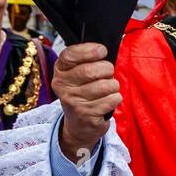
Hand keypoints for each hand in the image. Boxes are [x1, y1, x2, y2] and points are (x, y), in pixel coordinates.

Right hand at [53, 42, 120, 160]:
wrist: (79, 125)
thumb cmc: (82, 93)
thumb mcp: (76, 75)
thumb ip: (85, 60)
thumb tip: (102, 49)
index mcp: (60, 71)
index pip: (70, 55)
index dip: (89, 50)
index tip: (102, 51)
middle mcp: (63, 86)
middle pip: (92, 70)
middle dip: (107, 69)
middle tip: (108, 73)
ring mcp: (74, 102)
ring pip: (106, 85)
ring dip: (113, 86)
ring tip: (108, 90)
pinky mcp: (87, 115)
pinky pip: (112, 99)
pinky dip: (115, 98)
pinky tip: (108, 102)